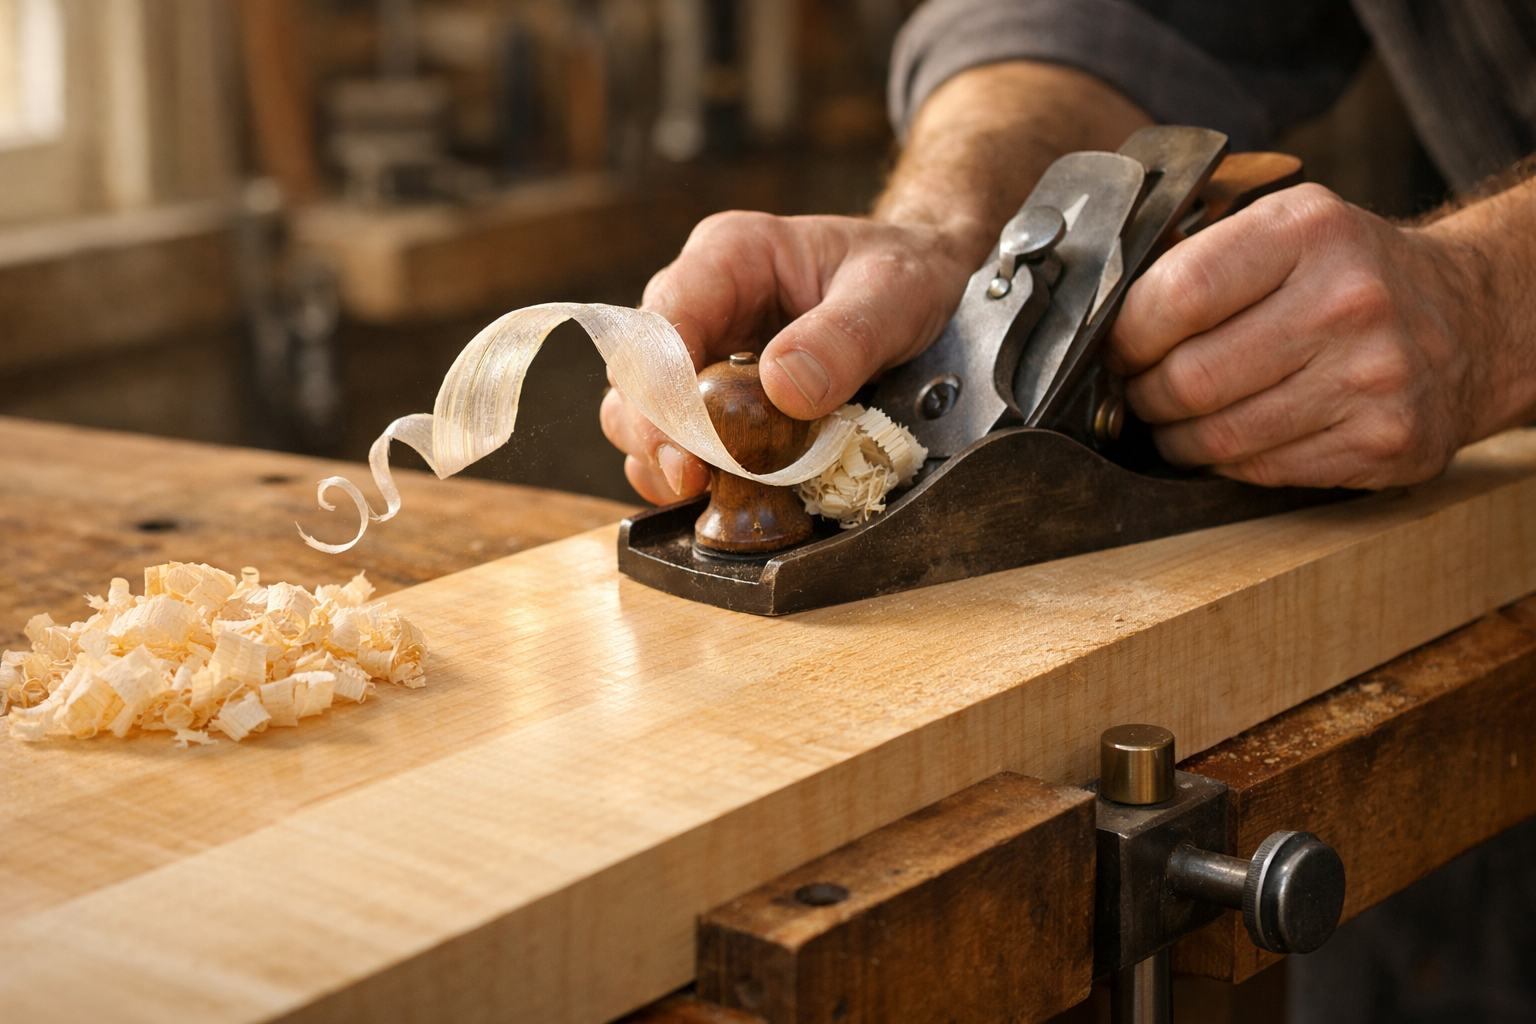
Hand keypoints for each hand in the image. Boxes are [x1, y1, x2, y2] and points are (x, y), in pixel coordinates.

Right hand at [601, 211, 976, 502]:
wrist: (920, 280)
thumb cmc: (903, 271)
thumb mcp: (895, 293)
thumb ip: (844, 337)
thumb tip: (783, 389)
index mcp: (729, 255)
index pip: (664, 319)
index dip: (662, 385)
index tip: (686, 444)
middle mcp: (699, 301)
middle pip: (636, 369)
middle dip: (652, 430)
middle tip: (688, 480)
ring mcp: (700, 349)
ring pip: (640, 408)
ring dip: (660, 456)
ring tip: (698, 491)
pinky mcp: (714, 395)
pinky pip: (678, 436)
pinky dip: (689, 469)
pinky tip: (715, 493)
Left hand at [1105, 183, 1505, 489]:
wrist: (1468, 317)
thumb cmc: (1348, 274)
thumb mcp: (1284, 228)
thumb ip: (1197, 261)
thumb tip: (1099, 321)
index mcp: (1308, 230)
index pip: (1175, 296)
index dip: (1125, 336)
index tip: (1117, 348)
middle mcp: (1347, 300)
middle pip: (1188, 378)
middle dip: (1144, 394)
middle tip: (1140, 390)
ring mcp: (1372, 376)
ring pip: (1218, 436)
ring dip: (1177, 437)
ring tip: (1178, 418)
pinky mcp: (1384, 441)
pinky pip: (1260, 469)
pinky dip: (1227, 461)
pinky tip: (1233, 435)